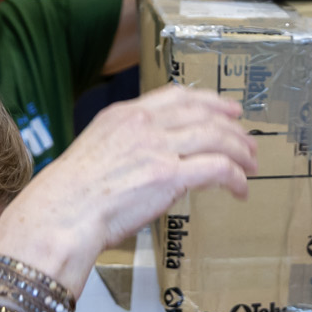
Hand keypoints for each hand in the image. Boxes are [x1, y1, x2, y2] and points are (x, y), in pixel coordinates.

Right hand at [0, 87, 256, 286]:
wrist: (61, 215)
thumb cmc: (70, 198)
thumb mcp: (95, 152)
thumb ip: (125, 147)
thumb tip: (149, 160)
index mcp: (123, 114)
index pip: (176, 96)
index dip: (208, 102)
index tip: (226, 111)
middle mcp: (143, 124)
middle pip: (203, 114)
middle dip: (232, 128)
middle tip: (248, 142)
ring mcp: (157, 147)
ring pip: (216, 137)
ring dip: (239, 151)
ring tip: (251, 166)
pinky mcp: (169, 175)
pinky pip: (217, 168)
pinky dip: (235, 177)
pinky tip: (240, 189)